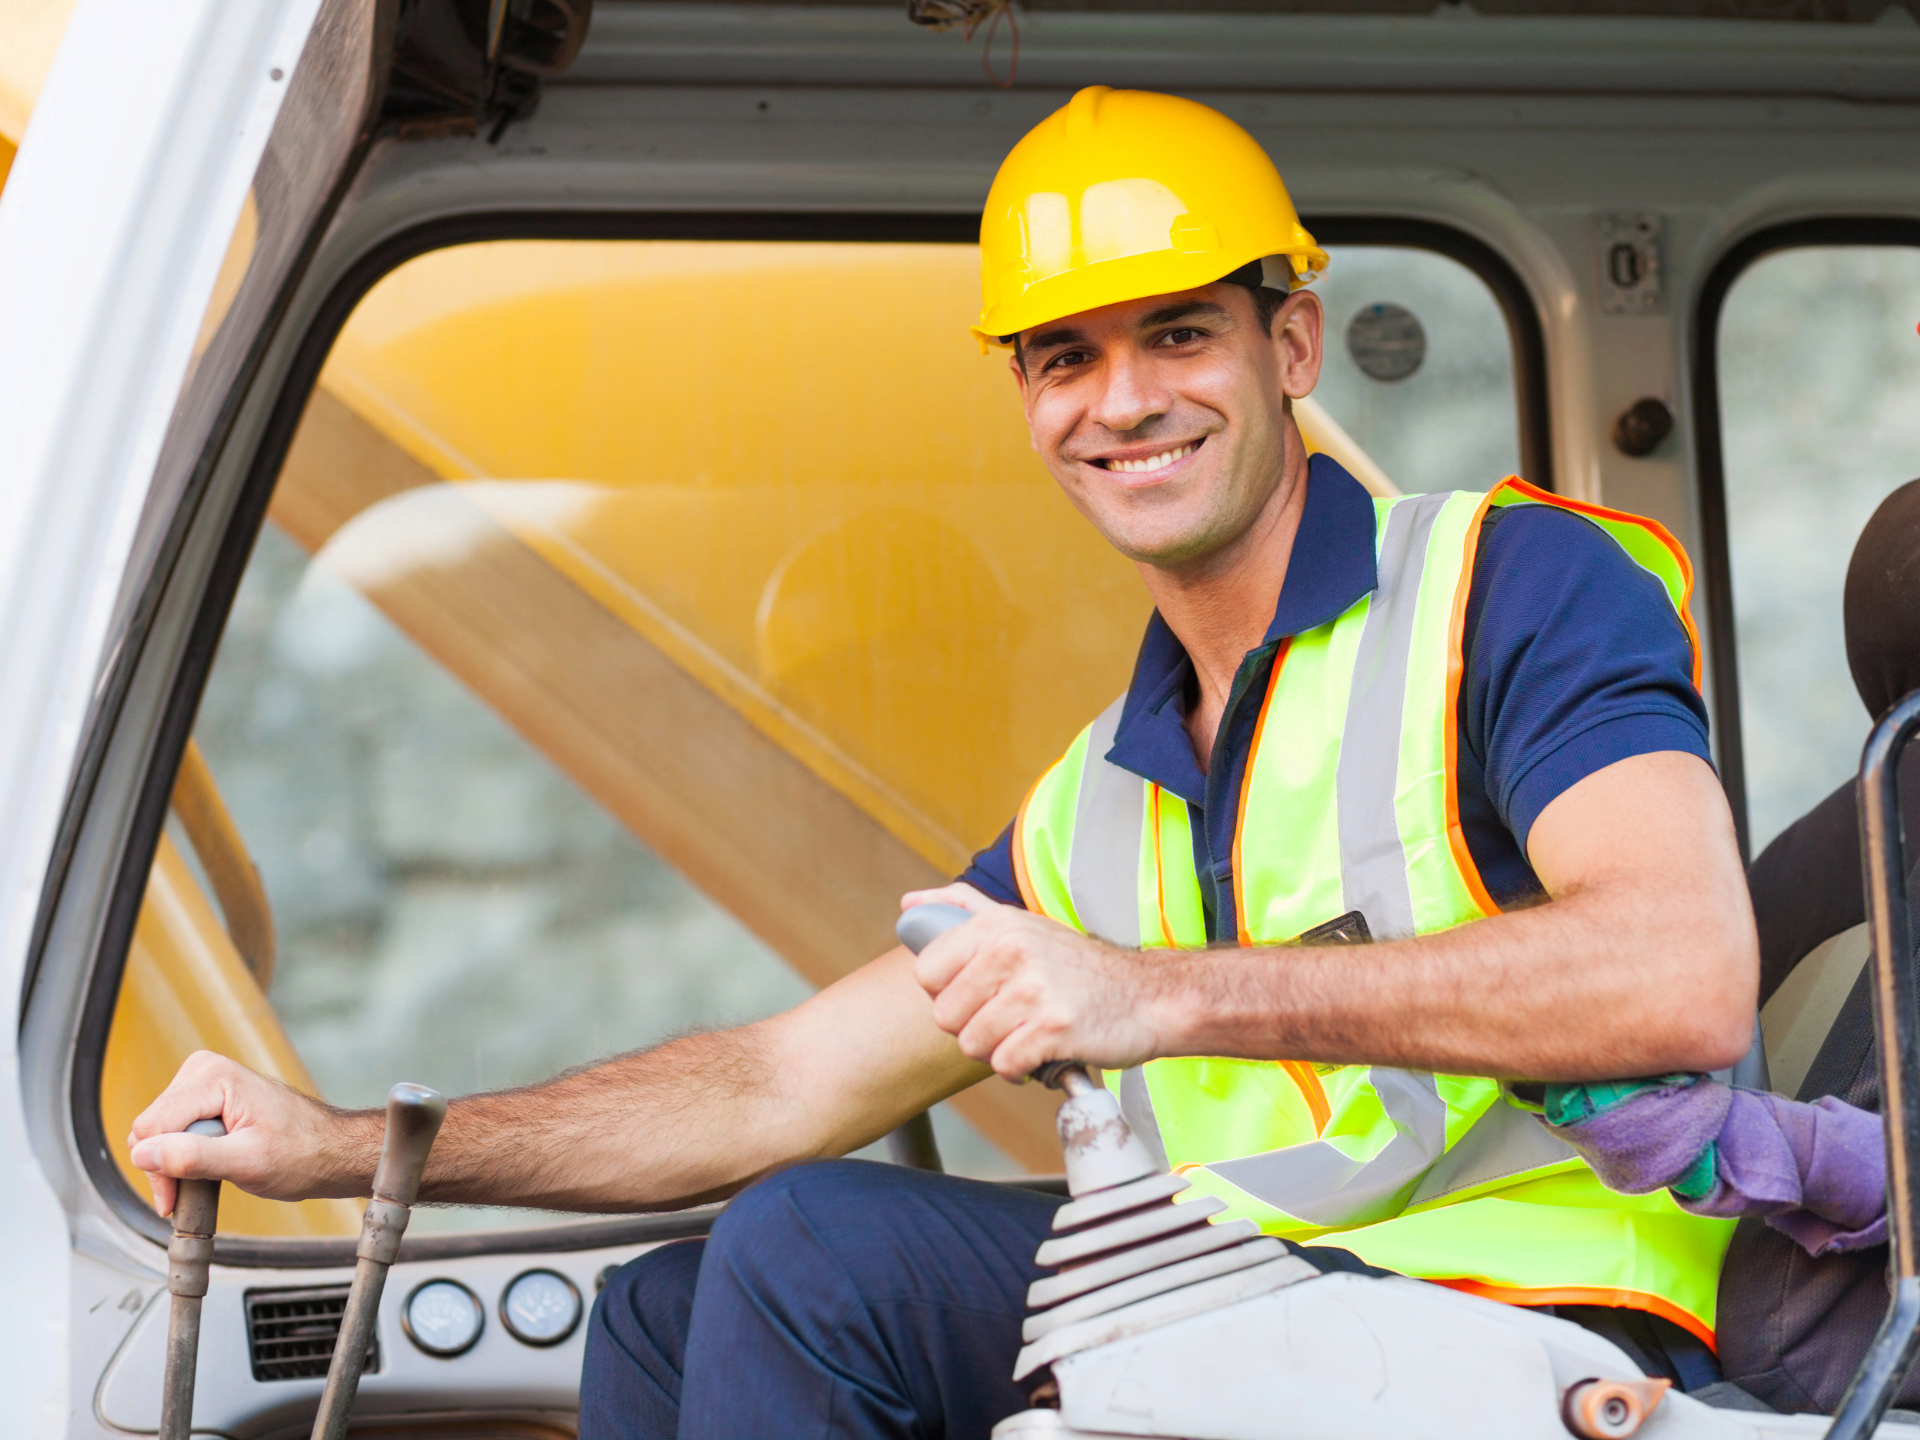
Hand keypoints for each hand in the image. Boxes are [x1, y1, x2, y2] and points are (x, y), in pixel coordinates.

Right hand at [127, 1051, 375, 1216]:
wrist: (330, 1150)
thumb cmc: (302, 1153)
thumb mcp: (247, 1162)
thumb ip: (193, 1157)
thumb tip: (144, 1153)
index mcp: (212, 1076)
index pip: (150, 1128)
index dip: (160, 1169)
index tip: (177, 1197)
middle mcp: (203, 1071)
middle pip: (149, 1130)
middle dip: (167, 1166)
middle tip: (201, 1186)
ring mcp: (204, 1083)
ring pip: (156, 1134)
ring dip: (176, 1163)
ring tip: (214, 1172)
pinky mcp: (205, 1099)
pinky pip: (171, 1132)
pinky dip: (183, 1156)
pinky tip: (209, 1165)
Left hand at [900, 884, 1175, 1079]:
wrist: (1147, 997)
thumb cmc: (1079, 967)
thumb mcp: (1022, 923)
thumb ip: (962, 909)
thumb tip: (910, 905)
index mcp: (997, 925)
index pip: (926, 972)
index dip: (947, 992)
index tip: (978, 993)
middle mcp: (1012, 951)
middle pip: (945, 1015)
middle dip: (973, 1026)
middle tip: (1008, 1017)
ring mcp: (1033, 991)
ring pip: (972, 1044)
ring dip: (998, 1048)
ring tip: (1027, 1032)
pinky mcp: (1053, 1030)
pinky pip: (1004, 1065)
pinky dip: (1021, 1069)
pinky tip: (1041, 1052)